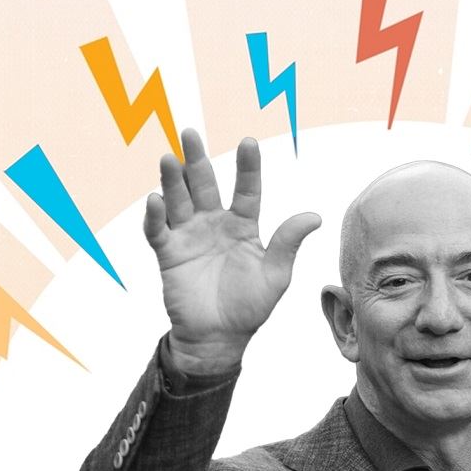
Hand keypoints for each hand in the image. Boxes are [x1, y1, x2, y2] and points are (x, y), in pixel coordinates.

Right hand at [144, 129, 320, 374]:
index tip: (248, 142)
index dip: (247, 167)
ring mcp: (190, 237)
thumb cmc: (251, 307)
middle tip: (190, 133)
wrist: (220, 338)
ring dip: (173, 180)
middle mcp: (214, 224)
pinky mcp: (169, 254)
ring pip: (179, 200)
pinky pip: (159, 231)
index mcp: (243, 226)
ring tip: (170, 158)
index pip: (246, 189)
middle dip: (198, 159)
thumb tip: (314, 216)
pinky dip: (155, 216)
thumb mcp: (275, 275)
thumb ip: (288, 243)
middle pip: (204, 185)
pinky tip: (156, 200)